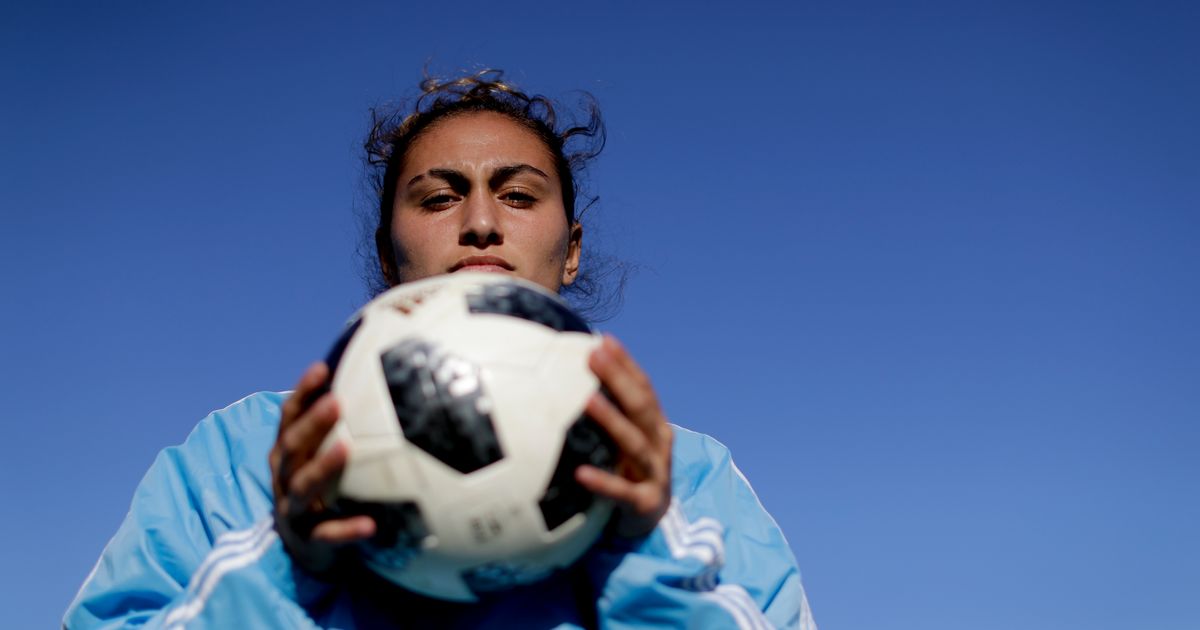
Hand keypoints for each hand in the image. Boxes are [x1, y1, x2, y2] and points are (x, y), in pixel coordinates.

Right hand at [270, 362, 374, 573]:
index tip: (322, 368)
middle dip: (312, 423)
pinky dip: (347, 529)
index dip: (302, 393)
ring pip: (304, 486)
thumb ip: (336, 429)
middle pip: (292, 447)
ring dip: (324, 466)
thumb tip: (373, 385)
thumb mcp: (318, 458)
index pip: (288, 418)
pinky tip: (370, 524)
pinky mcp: (309, 539)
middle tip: (337, 402)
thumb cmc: (320, 491)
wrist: (305, 549)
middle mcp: (284, 478)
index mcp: (285, 455)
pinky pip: (329, 534)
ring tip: (347, 448)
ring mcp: (293, 509)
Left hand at [575, 335, 672, 538]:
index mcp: (655, 427)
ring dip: (612, 420)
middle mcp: (658, 445)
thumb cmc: (628, 473)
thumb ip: (606, 415)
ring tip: (588, 400)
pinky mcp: (645, 503)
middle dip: (619, 378)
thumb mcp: (622, 443)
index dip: (626, 364)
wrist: (651, 522)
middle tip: (593, 355)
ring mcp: (655, 474)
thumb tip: (564, 383)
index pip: (643, 388)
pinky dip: (603, 482)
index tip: (604, 340)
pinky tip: (580, 473)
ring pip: (634, 443)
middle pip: (640, 407)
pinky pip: (622, 493)